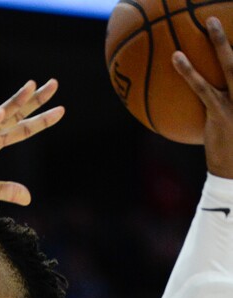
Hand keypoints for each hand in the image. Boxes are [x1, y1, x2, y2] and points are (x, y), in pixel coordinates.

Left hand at [173, 17, 232, 177]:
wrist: (232, 175)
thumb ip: (228, 101)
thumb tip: (210, 89)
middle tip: (224, 16)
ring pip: (232, 67)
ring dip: (221, 42)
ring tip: (209, 21)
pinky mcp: (220, 114)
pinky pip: (203, 88)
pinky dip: (190, 72)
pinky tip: (176, 58)